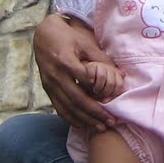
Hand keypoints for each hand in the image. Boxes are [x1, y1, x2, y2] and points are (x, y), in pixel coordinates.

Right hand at [33, 14, 117, 131]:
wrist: (43, 34)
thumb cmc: (68, 36)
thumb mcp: (84, 42)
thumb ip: (100, 58)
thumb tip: (120, 74)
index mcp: (66, 61)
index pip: (84, 81)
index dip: (98, 92)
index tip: (112, 102)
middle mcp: (56, 75)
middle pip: (77, 99)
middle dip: (94, 113)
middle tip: (110, 122)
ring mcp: (50, 83)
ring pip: (67, 107)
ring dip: (84, 119)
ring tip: (99, 128)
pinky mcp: (47, 88)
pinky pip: (58, 107)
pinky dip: (70, 118)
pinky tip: (81, 125)